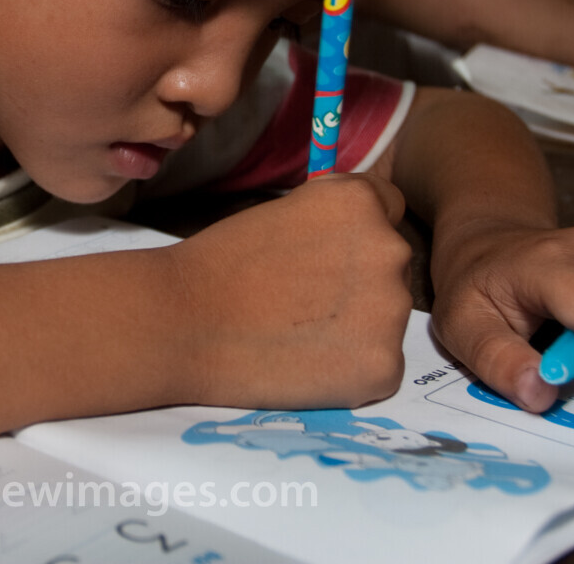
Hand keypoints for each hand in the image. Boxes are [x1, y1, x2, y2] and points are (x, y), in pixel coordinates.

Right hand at [169, 173, 412, 409]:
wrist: (182, 321)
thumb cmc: (220, 262)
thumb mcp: (285, 211)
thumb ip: (332, 217)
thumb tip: (357, 232)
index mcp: (361, 202)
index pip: (389, 208)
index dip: (352, 232)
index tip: (322, 252)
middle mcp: (389, 249)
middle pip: (392, 266)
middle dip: (358, 282)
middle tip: (301, 300)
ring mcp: (392, 312)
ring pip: (387, 318)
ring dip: (356, 327)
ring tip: (297, 334)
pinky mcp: (383, 367)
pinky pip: (380, 366)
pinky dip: (349, 370)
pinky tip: (304, 364)